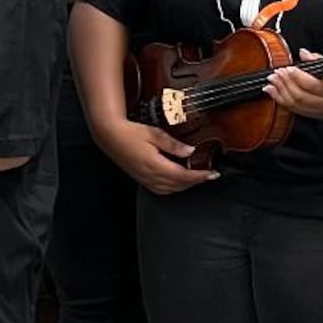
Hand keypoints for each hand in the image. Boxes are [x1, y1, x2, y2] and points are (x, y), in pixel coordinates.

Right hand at [96, 118, 215, 194]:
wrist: (109, 136)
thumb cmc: (130, 132)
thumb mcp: (154, 133)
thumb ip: (173, 144)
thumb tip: (190, 151)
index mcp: (155, 164)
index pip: (183, 175)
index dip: (200, 176)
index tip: (213, 174)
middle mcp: (150, 175)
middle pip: (178, 185)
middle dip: (196, 182)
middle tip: (209, 175)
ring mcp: (144, 179)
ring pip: (170, 190)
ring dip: (185, 186)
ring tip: (197, 178)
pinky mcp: (141, 179)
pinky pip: (160, 190)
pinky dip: (173, 188)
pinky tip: (178, 181)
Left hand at [264, 50, 322, 119]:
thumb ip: (319, 60)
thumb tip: (302, 53)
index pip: (313, 85)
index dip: (297, 77)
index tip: (287, 68)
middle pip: (301, 97)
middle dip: (285, 84)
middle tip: (276, 74)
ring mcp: (321, 112)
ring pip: (296, 105)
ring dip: (280, 93)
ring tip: (271, 82)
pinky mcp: (315, 116)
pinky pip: (295, 111)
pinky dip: (282, 101)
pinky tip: (273, 93)